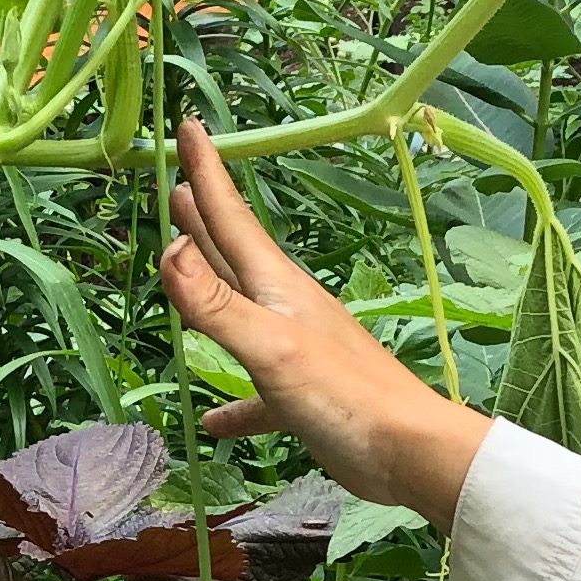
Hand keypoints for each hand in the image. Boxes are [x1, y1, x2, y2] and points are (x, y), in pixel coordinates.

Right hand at [162, 114, 489, 527]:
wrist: (410, 452)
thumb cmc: (343, 395)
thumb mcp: (272, 346)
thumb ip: (218, 304)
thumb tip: (170, 247)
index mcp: (279, 288)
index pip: (232, 219)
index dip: (208, 174)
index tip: (189, 127)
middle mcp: (287, 309)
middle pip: (236, 254)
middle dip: (206, 219)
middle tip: (180, 183)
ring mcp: (297, 352)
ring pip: (243, 314)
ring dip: (213, 291)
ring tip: (187, 271)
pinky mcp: (304, 398)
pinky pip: (257, 393)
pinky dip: (234, 402)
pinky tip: (215, 420)